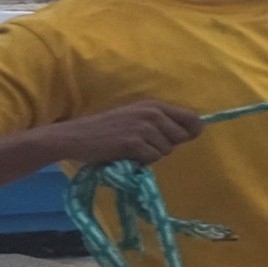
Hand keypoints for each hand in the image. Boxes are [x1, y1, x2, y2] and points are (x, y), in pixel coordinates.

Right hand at [44, 99, 202, 167]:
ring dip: (152, 154)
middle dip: (166, 145)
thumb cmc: (106, 129)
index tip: (183, 138)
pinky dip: (141, 161)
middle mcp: (152, 113)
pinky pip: (152, 158)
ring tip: (131, 149)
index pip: (192, 118)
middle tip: (144, 145)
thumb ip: (160, 122)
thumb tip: (190, 133)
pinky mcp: (133, 143)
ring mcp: (143, 127)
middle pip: (181, 138)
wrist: (75, 136)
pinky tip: (126, 155)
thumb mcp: (135, 117)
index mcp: (154, 105)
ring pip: (166, 150)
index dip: (191, 131)